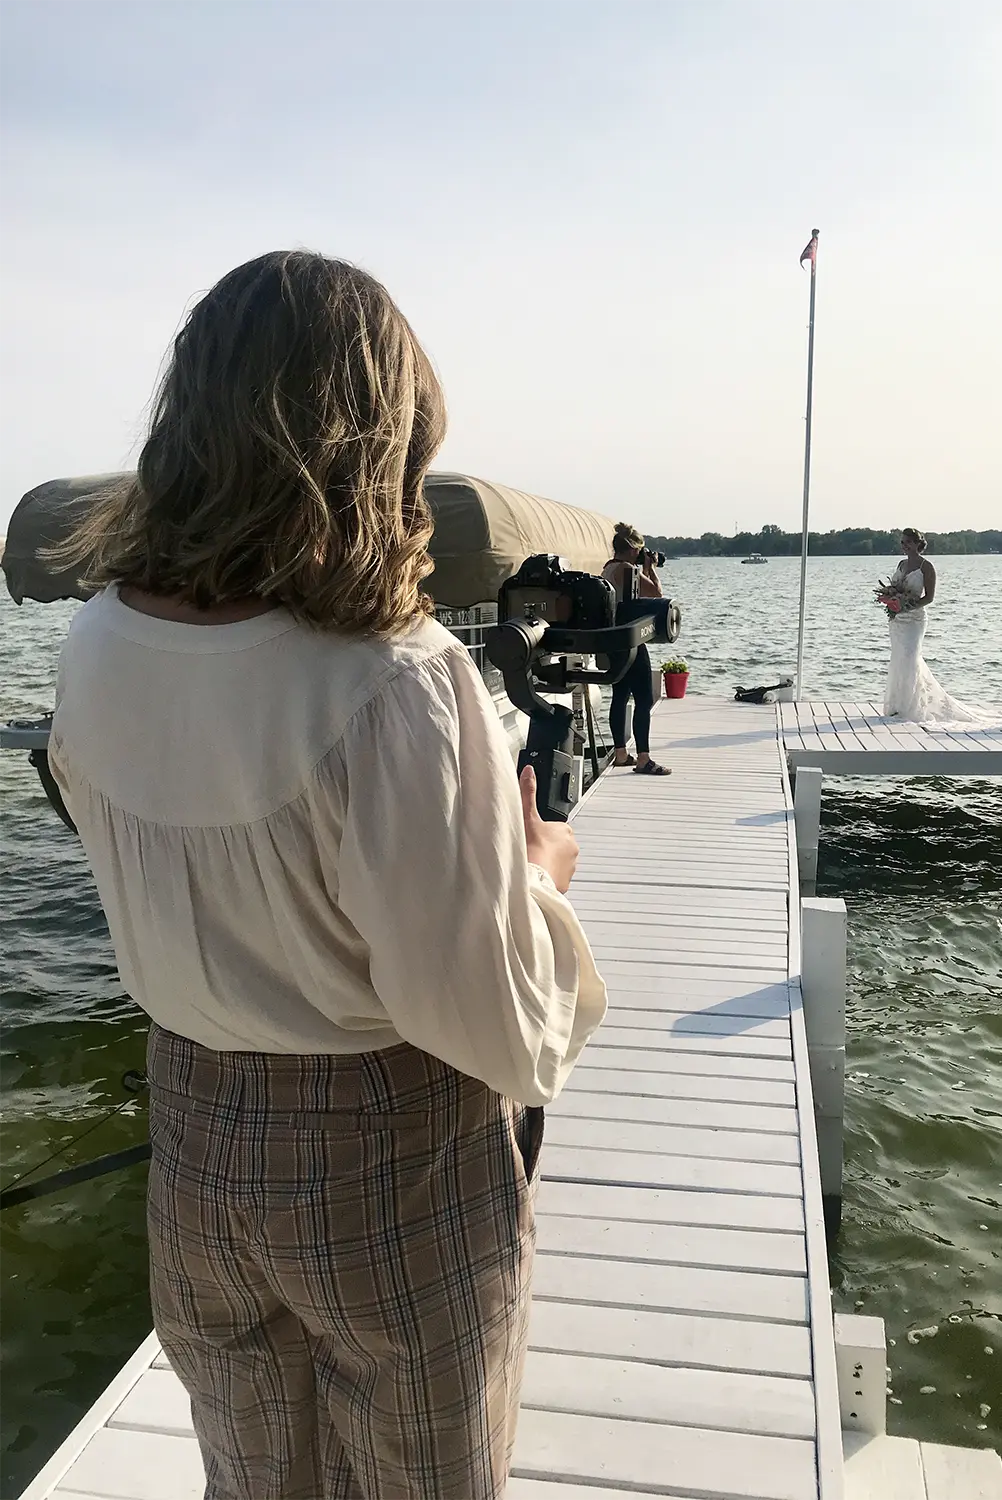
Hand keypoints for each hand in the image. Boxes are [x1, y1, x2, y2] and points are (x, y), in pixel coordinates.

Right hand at [519, 765, 579, 893]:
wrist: (533, 877)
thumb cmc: (531, 847)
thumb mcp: (527, 814)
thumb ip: (528, 791)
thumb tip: (529, 771)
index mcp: (566, 830)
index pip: (554, 828)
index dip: (541, 831)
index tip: (531, 836)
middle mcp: (572, 848)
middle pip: (557, 845)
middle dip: (546, 847)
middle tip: (530, 849)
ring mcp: (571, 867)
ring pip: (557, 862)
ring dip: (547, 862)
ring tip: (532, 862)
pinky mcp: (566, 883)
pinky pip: (556, 877)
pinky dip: (548, 876)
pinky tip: (536, 874)